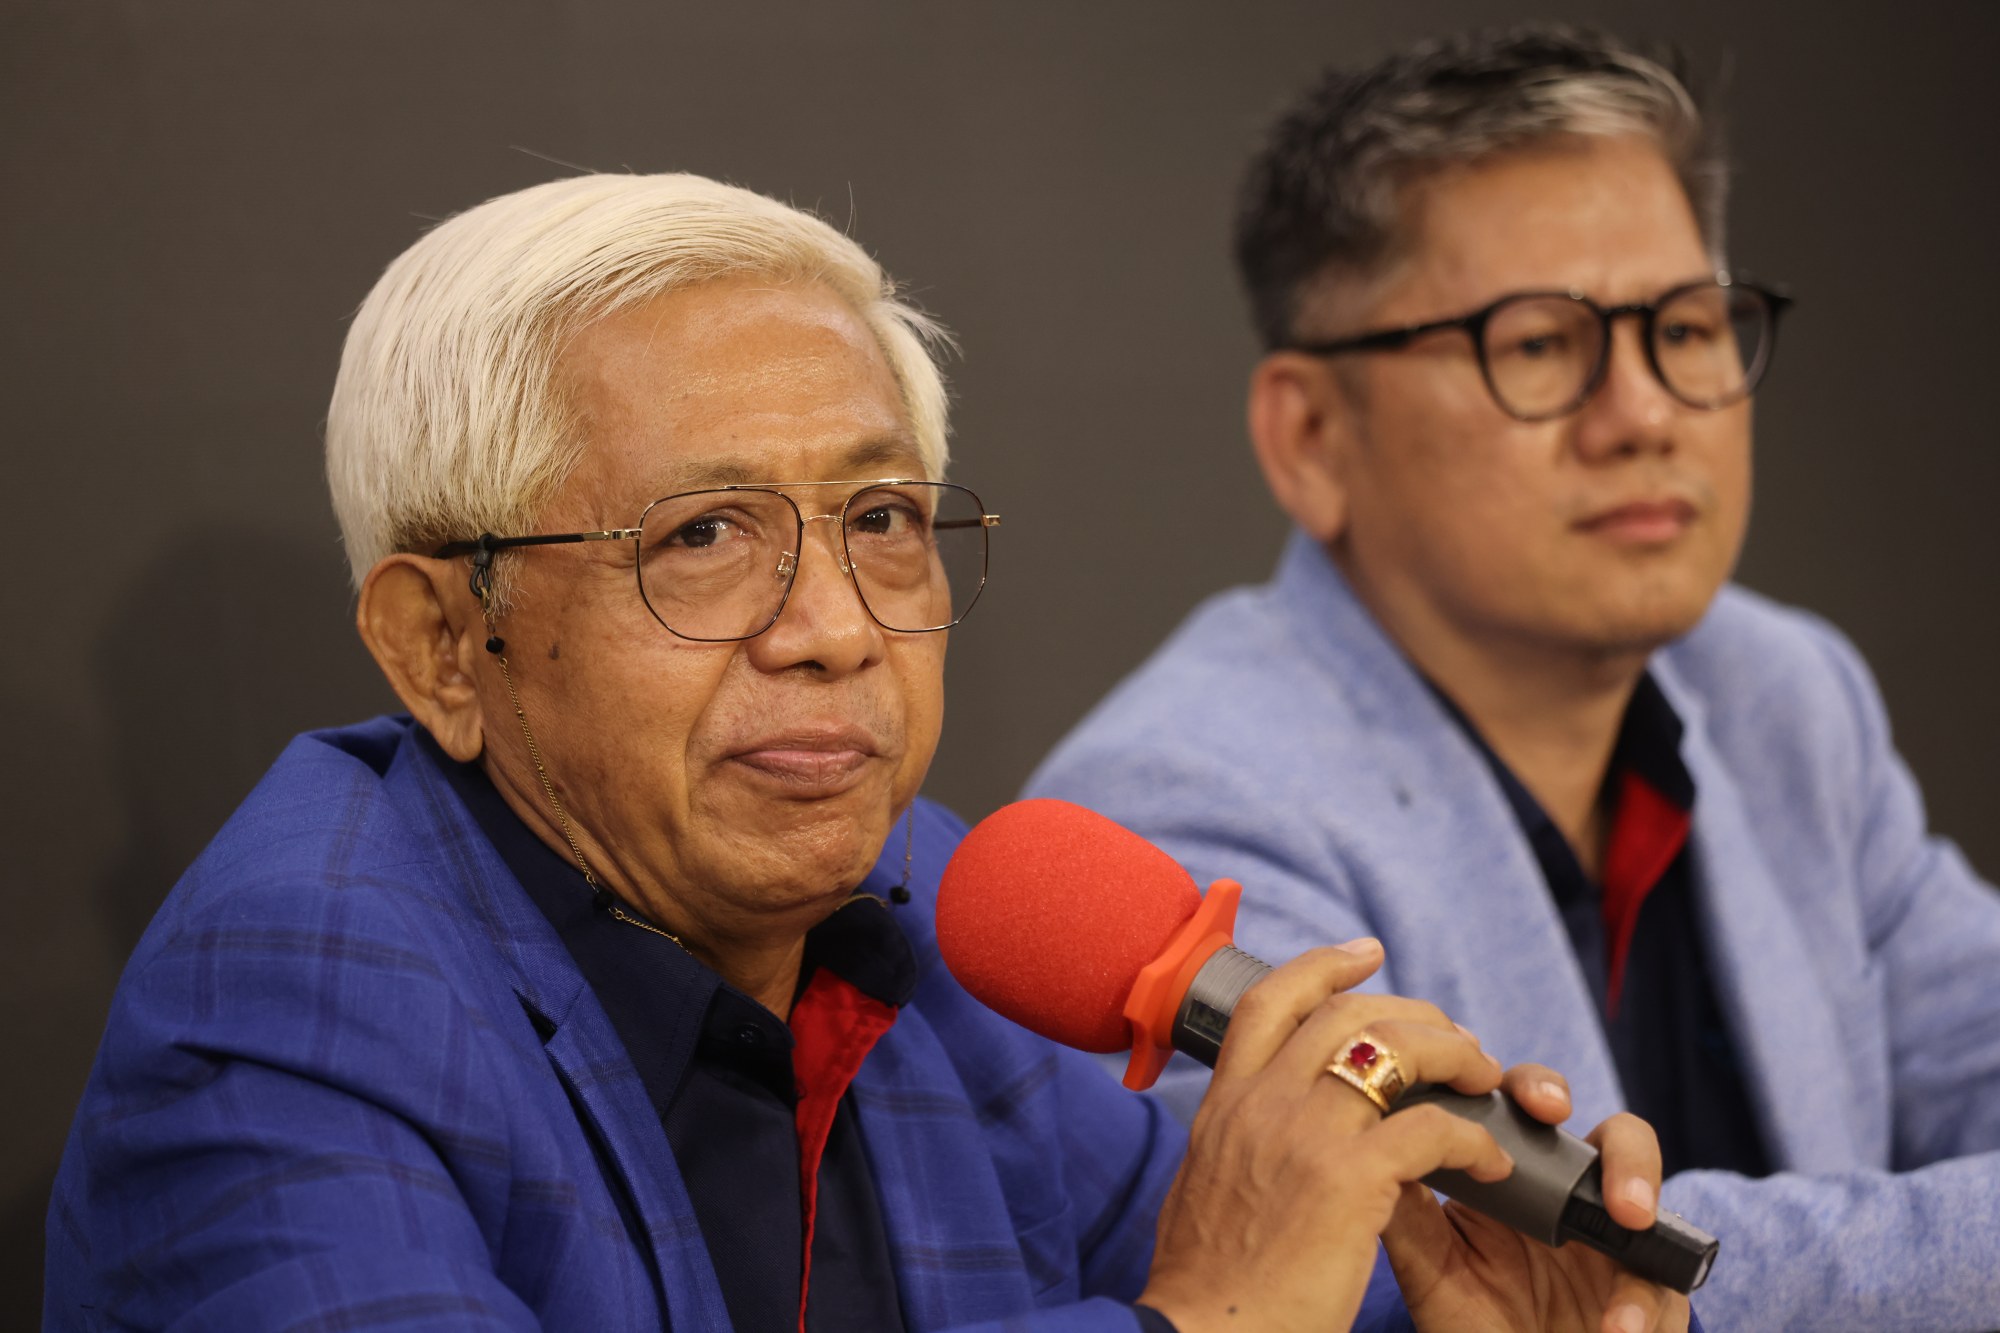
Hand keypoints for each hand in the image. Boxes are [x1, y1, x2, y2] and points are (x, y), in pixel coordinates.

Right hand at [1137, 940, 1514, 1332]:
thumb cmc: (1207, 1288)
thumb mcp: (1203, 1189)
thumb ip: (1235, 1147)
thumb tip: (1251, 1139)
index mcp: (1225, 1105)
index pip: (1270, 1000)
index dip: (1323, 966)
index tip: (1366, 954)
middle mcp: (1261, 1103)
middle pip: (1345, 1012)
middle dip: (1413, 1012)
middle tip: (1455, 1034)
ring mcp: (1304, 1134)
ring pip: (1395, 1048)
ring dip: (1454, 1054)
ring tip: (1486, 1079)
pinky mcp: (1347, 1178)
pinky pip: (1434, 1128)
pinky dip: (1474, 1136)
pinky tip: (1490, 1161)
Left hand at [1383, 1065, 1689, 1332]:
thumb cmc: (1469, 1324)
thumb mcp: (1429, 1269)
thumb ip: (1406, 1209)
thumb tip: (1372, 1140)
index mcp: (1520, 1178)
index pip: (1524, 1109)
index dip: (1524, 1089)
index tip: (1514, 1092)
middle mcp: (1575, 1196)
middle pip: (1600, 1127)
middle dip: (1589, 1116)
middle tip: (1555, 1116)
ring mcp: (1617, 1240)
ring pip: (1647, 1183)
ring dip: (1637, 1182)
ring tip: (1627, 1217)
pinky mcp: (1652, 1293)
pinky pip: (1660, 1284)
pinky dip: (1640, 1305)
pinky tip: (1617, 1326)